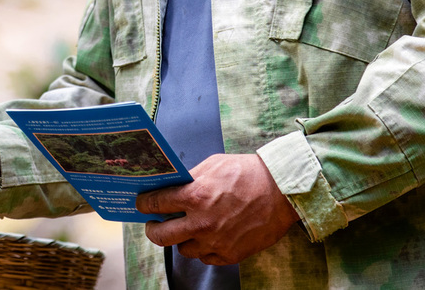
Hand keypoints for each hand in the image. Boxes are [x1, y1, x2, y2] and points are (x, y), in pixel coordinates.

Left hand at [136, 154, 299, 264]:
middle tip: (154, 224)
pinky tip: (208, 237)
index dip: (144, 204)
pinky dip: (204, 249)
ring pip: (184, 249)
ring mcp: (216, 242)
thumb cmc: (247, 173)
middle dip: (153, 229)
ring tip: (188, 228)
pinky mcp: (230, 254)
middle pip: (160, 236)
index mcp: (195, 196)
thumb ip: (189, 179)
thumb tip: (170, 188)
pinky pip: (206, 258)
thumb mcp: (212, 165)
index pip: (155, 204)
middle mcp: (202, 223)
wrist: (282, 190)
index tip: (141, 204)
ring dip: (182, 239)